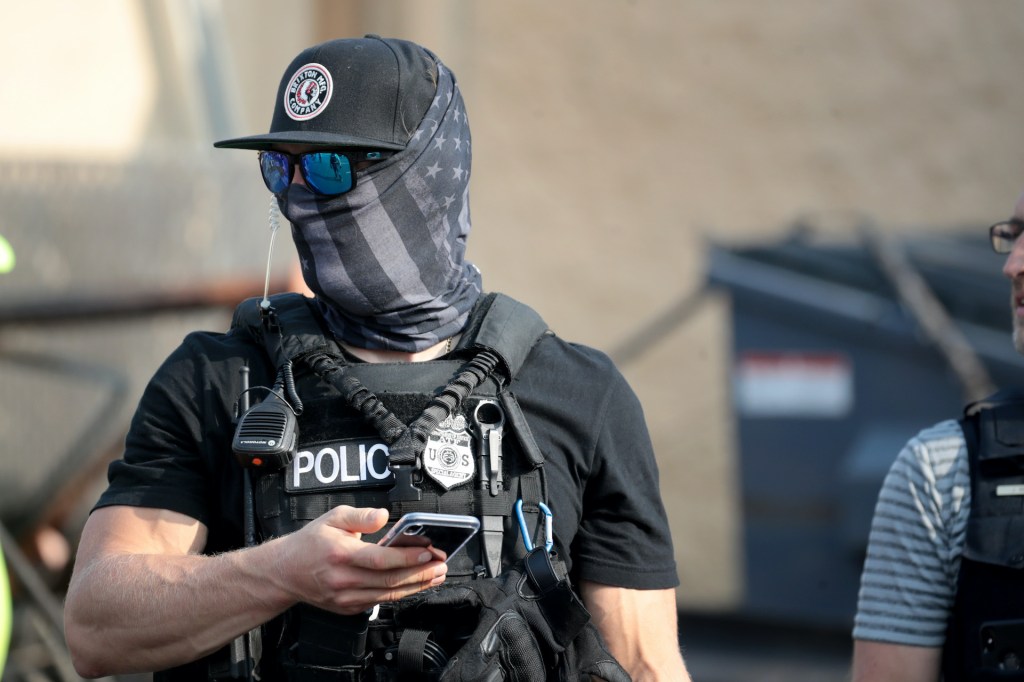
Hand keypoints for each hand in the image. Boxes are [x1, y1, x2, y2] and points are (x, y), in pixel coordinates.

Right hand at [270, 506, 447, 614]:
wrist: (284, 573)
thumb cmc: (310, 543)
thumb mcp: (332, 518)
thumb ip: (360, 515)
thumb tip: (383, 516)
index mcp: (341, 554)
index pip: (380, 559)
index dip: (407, 557)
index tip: (428, 551)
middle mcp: (343, 580)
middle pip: (390, 580)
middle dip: (421, 574)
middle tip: (442, 565)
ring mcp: (345, 597)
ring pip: (388, 595)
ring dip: (417, 586)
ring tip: (436, 576)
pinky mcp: (348, 608)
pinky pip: (379, 602)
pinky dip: (400, 594)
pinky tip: (415, 585)